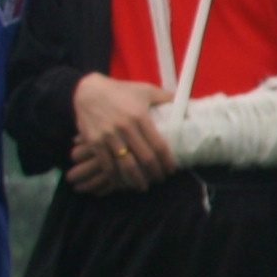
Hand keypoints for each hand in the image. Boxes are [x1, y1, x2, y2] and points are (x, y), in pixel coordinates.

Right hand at [67, 74, 174, 193]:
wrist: (89, 91)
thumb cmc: (120, 91)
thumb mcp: (145, 90)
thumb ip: (165, 98)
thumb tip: (187, 104)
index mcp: (140, 116)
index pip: (159, 145)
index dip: (167, 161)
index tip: (172, 170)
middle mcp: (125, 127)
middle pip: (145, 158)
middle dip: (155, 173)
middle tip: (160, 179)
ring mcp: (109, 135)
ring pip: (126, 165)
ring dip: (137, 180)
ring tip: (143, 186)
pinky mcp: (94, 141)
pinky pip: (106, 165)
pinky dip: (115, 177)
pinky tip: (122, 182)